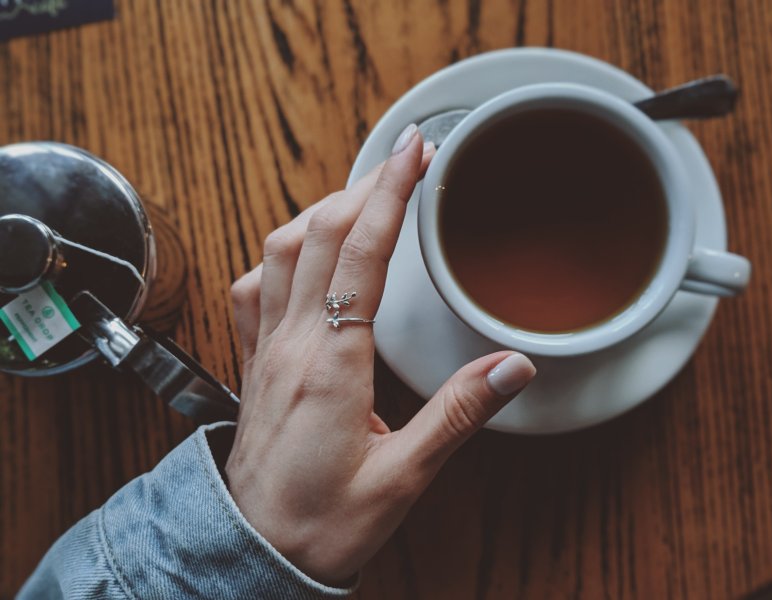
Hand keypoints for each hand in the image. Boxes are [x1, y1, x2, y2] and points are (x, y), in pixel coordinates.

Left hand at [225, 125, 535, 584]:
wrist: (254, 553)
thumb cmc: (323, 524)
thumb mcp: (404, 476)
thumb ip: (459, 414)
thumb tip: (513, 366)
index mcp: (330, 365)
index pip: (360, 254)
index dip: (389, 194)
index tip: (414, 153)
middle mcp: (290, 346)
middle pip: (318, 234)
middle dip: (363, 184)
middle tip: (403, 159)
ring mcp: (265, 351)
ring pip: (279, 250)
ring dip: (321, 211)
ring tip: (362, 196)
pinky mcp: (254, 364)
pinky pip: (254, 288)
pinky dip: (280, 254)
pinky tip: (300, 254)